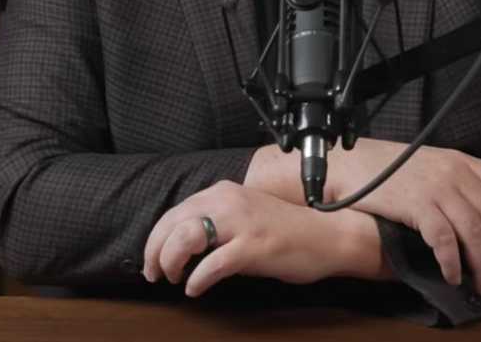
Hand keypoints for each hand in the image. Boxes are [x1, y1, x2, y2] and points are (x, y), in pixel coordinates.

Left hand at [141, 180, 382, 296]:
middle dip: (155, 252)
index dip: (156, 238)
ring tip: (174, 278)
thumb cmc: (287, 230)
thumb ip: (216, 220)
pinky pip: (213, 264)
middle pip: (173, 223)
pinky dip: (197, 279)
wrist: (328, 235)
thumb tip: (182, 243)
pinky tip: (195, 288)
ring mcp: (241, 223)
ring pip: (186, 237)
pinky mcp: (254, 246)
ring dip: (171, 261)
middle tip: (154, 274)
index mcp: (222, 192)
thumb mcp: (245, 214)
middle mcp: (228, 201)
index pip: (175, 212)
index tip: (152, 260)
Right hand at [327, 139, 480, 295]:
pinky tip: (453, 276)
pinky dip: (453, 263)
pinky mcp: (418, 206)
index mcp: (461, 161)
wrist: (349, 166)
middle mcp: (455, 173)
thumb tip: (476, 211)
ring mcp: (437, 189)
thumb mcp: (428, 163)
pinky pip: (445, 241)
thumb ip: (454, 180)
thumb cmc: (384, 167)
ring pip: (474, 232)